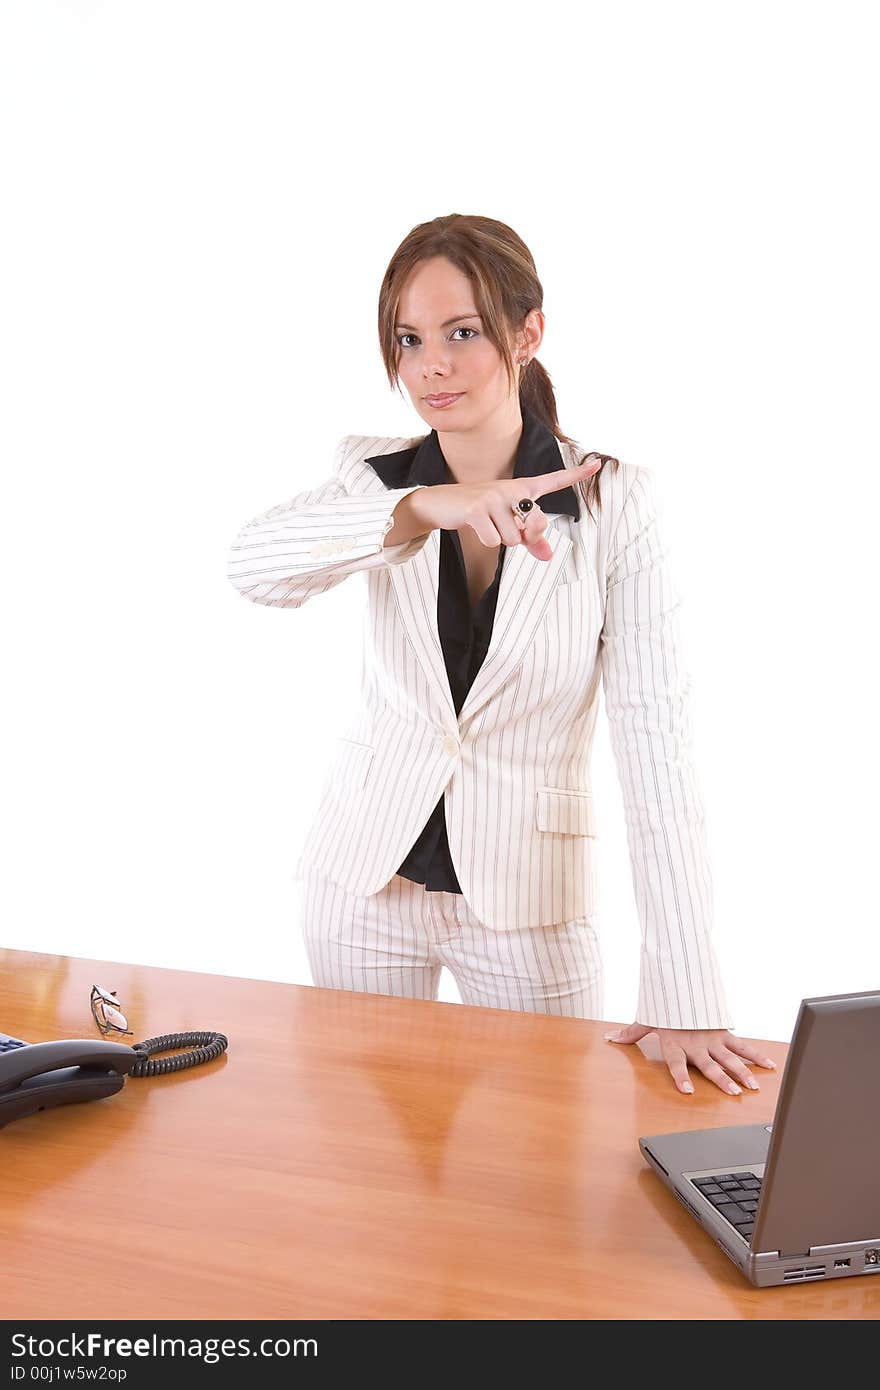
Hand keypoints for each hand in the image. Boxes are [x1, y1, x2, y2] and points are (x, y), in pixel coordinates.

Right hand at [411, 456, 602, 560]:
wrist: (441, 503)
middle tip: (504, 526)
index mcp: (522, 488)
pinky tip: (475, 526)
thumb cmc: (479, 513)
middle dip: (525, 536)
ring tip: (486, 524)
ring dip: (499, 539)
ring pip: (513, 539)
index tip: (598, 464)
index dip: (577, 474)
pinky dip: (485, 540)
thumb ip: (531, 540)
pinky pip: (493, 540)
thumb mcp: (507, 524)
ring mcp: (494, 497)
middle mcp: (511, 488)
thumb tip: (548, 556)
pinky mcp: (477, 509)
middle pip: (536, 524)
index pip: (554, 480)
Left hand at [604, 1022, 777, 1095]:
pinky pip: (742, 1046)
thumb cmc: (665, 1006)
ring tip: (753, 1086)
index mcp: (675, 1044)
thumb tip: (610, 1038)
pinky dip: (757, 1056)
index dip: (681, 1076)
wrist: (682, 984)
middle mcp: (696, 1044)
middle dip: (723, 1079)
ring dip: (743, 1072)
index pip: (677, 1063)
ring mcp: (712, 1039)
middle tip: (734, 1093)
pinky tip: (770, 1066)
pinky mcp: (724, 1033)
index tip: (686, 1091)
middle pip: (711, 1064)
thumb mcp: (646, 1018)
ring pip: (731, 1058)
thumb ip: (630, 1033)